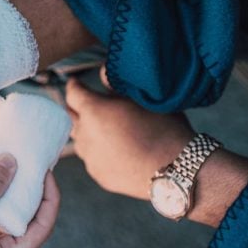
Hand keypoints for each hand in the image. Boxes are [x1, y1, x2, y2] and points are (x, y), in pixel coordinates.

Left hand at [65, 77, 193, 199]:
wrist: (175, 169)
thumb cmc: (163, 129)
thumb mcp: (142, 98)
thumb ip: (116, 86)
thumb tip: (102, 73)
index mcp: (93, 111)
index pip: (72, 94)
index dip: (75, 86)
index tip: (76, 83)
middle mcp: (85, 134)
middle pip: (72, 117)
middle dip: (79, 109)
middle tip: (91, 104)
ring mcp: (89, 157)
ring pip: (81, 139)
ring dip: (88, 131)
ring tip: (106, 128)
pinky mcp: (98, 174)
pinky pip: (92, 158)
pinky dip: (99, 151)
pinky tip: (116, 150)